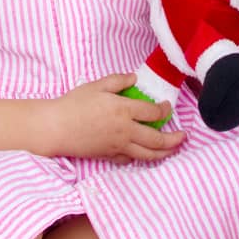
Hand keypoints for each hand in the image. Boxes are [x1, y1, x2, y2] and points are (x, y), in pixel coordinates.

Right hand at [46, 73, 185, 163]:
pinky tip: (144, 154)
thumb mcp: (96, 85)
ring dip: (165, 153)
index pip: (153, 113)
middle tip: (183, 136)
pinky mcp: (109, 156)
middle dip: (174, 139)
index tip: (166, 107)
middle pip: (157, 139)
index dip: (164, 110)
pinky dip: (141, 158)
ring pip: (147, 154)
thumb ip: (118, 80)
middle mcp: (125, 131)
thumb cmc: (73, 104)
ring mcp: (118, 146)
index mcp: (123, 110)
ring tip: (174, 150)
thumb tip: (134, 78)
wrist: (55, 128)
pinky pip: (130, 160)